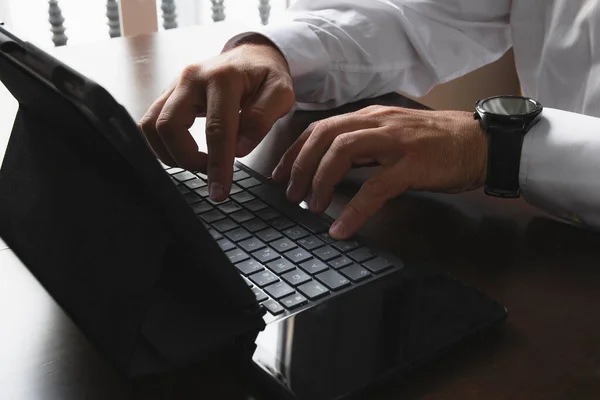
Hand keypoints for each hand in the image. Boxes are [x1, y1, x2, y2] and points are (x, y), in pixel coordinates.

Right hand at [139, 36, 294, 200]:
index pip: (216, 129)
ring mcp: (175, 85)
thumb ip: (262, 119)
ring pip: (151, 126)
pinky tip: (183, 153)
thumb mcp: (280, 93)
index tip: (220, 191)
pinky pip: (151, 123)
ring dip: (170, 154)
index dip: (217, 165)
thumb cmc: (265, 76)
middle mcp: (192, 78)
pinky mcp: (167, 94)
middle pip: (169, 126)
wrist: (251, 56)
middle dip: (186, 159)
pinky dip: (163, 145)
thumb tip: (239, 149)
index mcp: (223, 78)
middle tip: (209, 173)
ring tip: (197, 164)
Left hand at [271, 106, 486, 238]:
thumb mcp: (394, 137)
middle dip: (299, 165)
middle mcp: (378, 123)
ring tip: (310, 206)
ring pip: (342, 153)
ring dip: (319, 181)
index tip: (280, 173)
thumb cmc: (438, 143)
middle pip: (324, 136)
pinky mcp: (412, 165)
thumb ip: (365, 147)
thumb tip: (332, 168)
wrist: (481, 142)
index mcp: (371, 117)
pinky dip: (353, 210)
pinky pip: (374, 188)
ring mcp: (395, 142)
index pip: (322, 127)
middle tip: (289, 193)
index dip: (296, 150)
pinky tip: (341, 228)